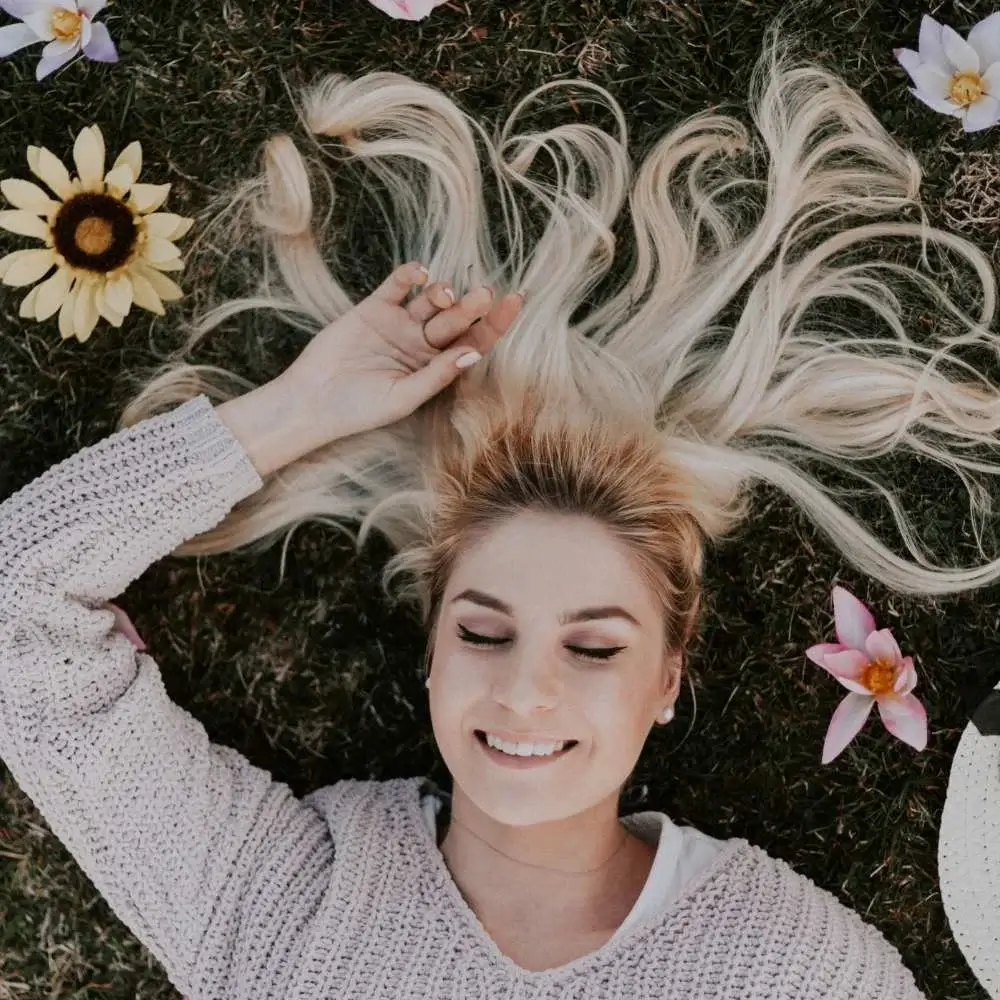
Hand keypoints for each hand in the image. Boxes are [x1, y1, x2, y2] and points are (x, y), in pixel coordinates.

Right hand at [280, 261, 521, 440]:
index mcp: (437, 366)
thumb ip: (437, 374)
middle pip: (455, 320)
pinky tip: (420, 274)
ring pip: (429, 301)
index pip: (474, 341)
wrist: (313, 401)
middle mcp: (422, 343)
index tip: (515, 302)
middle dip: (471, 307)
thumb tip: (474, 352)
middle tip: (484, 295)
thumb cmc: (360, 409)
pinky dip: (409, 276)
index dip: (495, 323)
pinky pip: (396, 286)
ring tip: (444, 294)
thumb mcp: (404, 396)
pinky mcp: (373, 308)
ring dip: (442, 293)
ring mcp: (399, 323)